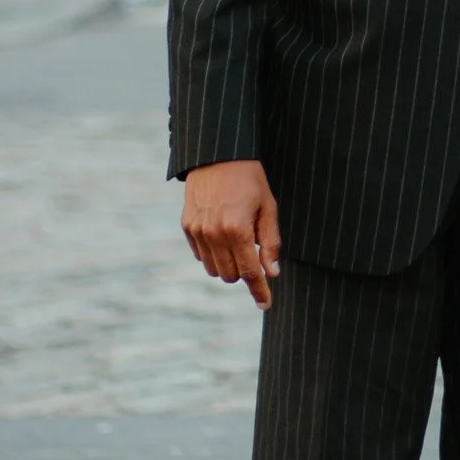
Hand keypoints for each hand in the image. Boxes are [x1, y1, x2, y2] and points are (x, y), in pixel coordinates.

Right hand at [182, 159, 281, 308]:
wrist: (218, 155)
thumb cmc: (250, 180)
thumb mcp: (268, 207)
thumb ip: (271, 242)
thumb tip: (272, 273)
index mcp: (238, 230)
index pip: (251, 272)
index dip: (260, 290)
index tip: (266, 304)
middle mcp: (214, 234)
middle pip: (231, 276)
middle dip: (245, 272)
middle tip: (254, 254)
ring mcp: (197, 231)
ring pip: (214, 270)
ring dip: (228, 266)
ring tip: (238, 243)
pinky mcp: (187, 226)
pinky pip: (201, 256)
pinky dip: (213, 255)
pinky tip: (222, 236)